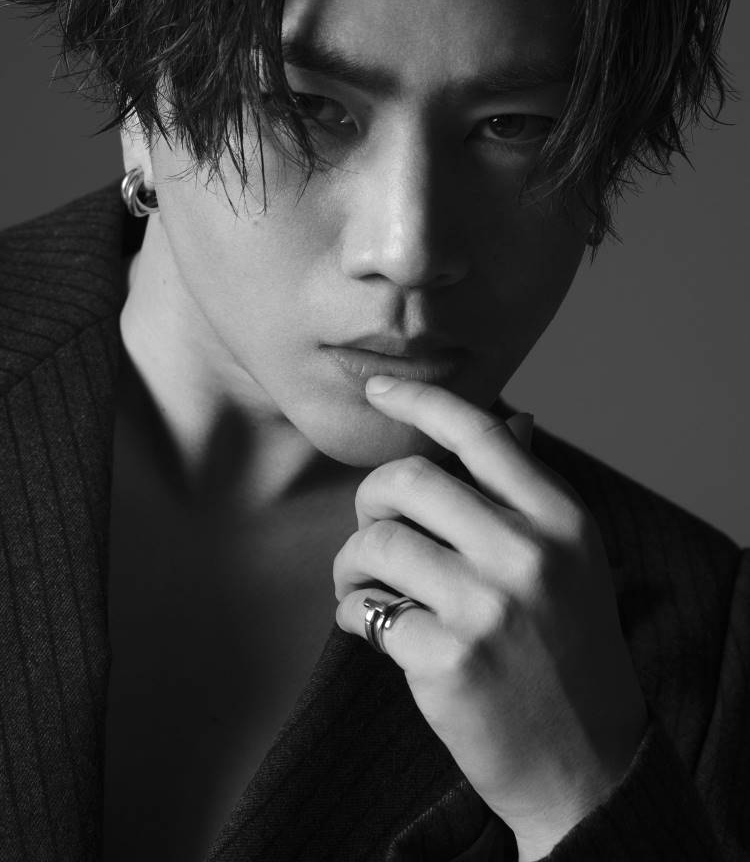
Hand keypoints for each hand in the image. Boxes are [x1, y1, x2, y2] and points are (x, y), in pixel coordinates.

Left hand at [333, 377, 646, 860]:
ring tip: (363, 586)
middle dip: (370, 499)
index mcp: (561, 518)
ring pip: (377, 542)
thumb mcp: (573, 560)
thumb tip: (515, 418)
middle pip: (409, 480)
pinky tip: (373, 628)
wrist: (586, 763)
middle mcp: (529, 552)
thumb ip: (531, 493)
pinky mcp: (450, 658)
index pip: (479, 432)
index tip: (378, 389)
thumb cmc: (569, 650)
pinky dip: (353, 614)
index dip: (419, 400)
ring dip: (351, 563)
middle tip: (371, 528)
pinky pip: (366, 609)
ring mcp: (489, 606)